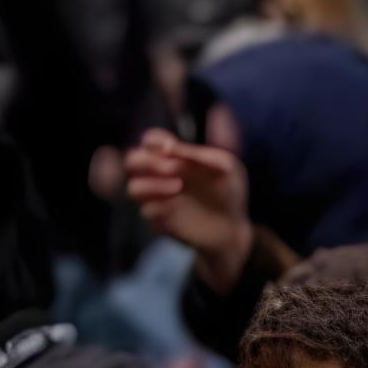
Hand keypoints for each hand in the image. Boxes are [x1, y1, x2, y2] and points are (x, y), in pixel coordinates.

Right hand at [124, 131, 254, 287]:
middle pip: (132, 161)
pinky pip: (146, 211)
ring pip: (134, 187)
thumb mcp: (225, 166)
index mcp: (176, 157)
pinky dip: (159, 206)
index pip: (151, 140)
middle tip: (172, 168)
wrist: (236, 227)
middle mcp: (162, 175)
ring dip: (151, 185)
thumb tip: (167, 147)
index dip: (153, 140)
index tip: (171, 147)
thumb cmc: (231, 191)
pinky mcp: (160, 219)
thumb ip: (199, 153)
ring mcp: (159, 198)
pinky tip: (177, 206)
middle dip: (147, 162)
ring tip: (178, 187)